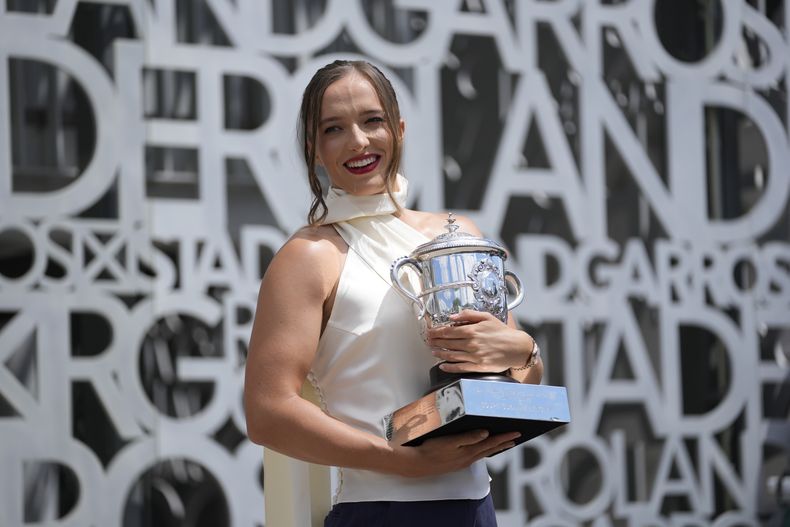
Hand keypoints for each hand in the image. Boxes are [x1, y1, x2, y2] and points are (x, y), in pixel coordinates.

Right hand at [391, 429, 520, 477]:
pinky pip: (476, 456)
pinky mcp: (457, 463)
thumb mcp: (450, 441)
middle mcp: (469, 458)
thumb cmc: (432, 450)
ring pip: (484, 453)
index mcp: (469, 451)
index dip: (504, 437)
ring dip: (495, 448)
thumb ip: (468, 437)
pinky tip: (483, 450)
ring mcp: (463, 462)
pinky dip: (484, 451)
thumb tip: (486, 433)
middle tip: (515, 438)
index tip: (516, 433)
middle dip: (504, 443)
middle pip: (490, 449)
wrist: (419, 464)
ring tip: (504, 444)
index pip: (491, 442)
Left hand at [426, 310, 532, 373]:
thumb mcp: (487, 317)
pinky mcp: (478, 367)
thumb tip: (453, 316)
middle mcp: (471, 344)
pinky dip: (449, 367)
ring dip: (439, 353)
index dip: (437, 332)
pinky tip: (443, 366)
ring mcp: (474, 356)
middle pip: (448, 343)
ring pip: (451, 355)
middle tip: (429, 341)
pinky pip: (460, 367)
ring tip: (433, 351)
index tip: (430, 332)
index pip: (449, 331)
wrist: (516, 347)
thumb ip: (469, 315)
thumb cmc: (502, 332)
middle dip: (435, 342)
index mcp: (472, 330)